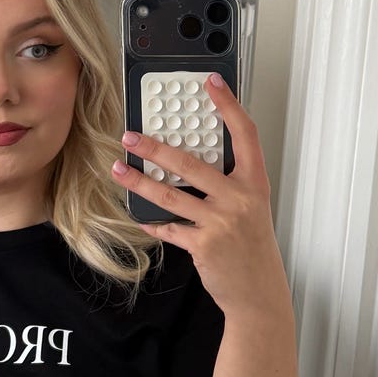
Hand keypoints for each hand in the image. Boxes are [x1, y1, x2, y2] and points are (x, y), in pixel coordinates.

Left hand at [111, 73, 284, 316]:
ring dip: (138, 181)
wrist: (260, 293)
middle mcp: (239, 198)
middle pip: (190, 162)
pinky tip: (138, 216)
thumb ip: (227, 186)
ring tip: (118, 169)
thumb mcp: (251, 209)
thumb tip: (189, 166)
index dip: (228, 105)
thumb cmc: (253, 249)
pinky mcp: (203, 244)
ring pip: (169, 194)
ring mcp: (220, 222)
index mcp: (253, 183)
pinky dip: (152, 223)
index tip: (212, 83)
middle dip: (154, 148)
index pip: (244, 134)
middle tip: (131, 136)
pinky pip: (168, 228)